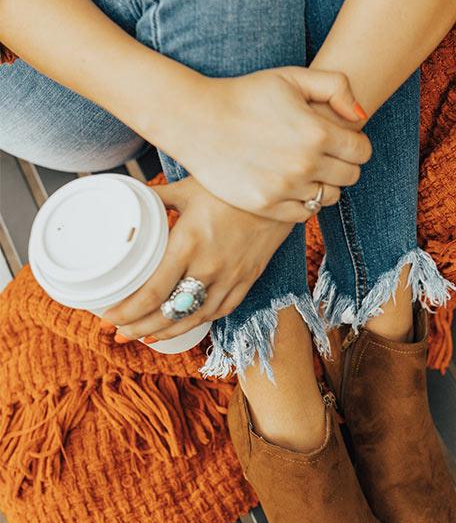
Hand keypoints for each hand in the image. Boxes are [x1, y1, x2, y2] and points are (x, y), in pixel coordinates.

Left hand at [100, 177, 293, 341]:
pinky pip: (220, 311)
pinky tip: (184, 323)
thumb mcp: (187, 189)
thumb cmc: (229, 186)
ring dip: (167, 331)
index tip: (110, 317)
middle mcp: (209, 267)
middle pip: (169, 312)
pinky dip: (199, 321)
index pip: (153, 292)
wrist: (278, 191)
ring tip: (147, 336)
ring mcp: (231, 277)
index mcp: (188, 244)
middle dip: (140, 327)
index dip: (128, 311)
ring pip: (195, 318)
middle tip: (120, 332)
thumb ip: (158, 199)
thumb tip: (131, 202)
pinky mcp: (247, 280)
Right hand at [155, 65, 371, 221]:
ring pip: (328, 197)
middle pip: (350, 176)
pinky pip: (304, 214)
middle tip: (322, 153)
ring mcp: (285, 188)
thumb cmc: (246, 94)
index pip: (362, 151)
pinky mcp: (266, 206)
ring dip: (323, 184)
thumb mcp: (292, 77)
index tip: (340, 139)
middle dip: (342, 164)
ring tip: (305, 168)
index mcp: (317, 133)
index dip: (355, 144)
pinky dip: (303, 202)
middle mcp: (305, 164)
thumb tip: (360, 117)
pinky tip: (290, 184)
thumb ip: (335, 86)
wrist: (197, 120)